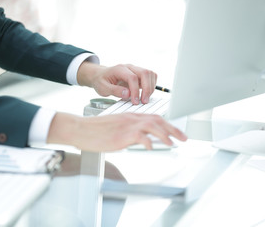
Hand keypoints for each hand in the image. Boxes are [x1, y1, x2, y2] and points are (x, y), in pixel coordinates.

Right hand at [47, 112, 187, 151]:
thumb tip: (143, 141)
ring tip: (173, 143)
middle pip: (158, 120)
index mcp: (131, 116)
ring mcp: (127, 125)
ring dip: (165, 135)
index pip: (155, 118)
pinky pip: (140, 136)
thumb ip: (131, 132)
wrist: (81, 129)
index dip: (168, 125)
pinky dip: (148, 142)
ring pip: (152, 126)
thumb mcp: (117, 129)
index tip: (176, 132)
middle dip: (173, 129)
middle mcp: (132, 118)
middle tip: (184, 137)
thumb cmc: (96, 130)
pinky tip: (152, 148)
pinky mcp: (121, 134)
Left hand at [77, 62, 156, 103]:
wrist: (101, 75)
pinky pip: (151, 76)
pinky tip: (146, 93)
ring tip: (145, 98)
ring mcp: (136, 69)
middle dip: (147, 89)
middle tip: (144, 101)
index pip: (133, 77)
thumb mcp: (103, 88)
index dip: (136, 90)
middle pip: (145, 73)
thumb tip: (127, 94)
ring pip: (150, 74)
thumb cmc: (101, 81)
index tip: (135, 102)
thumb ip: (115, 91)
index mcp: (120, 69)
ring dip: (151, 87)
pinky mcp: (139, 74)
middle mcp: (129, 67)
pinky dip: (152, 85)